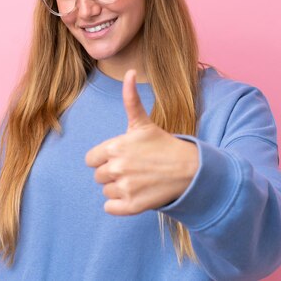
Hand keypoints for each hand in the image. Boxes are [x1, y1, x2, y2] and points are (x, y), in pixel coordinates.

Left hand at [85, 69, 199, 215]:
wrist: (189, 169)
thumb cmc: (163, 144)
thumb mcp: (143, 123)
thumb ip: (130, 99)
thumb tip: (129, 71)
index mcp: (114, 147)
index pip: (91, 160)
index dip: (104, 158)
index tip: (121, 156)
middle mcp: (117, 167)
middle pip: (98, 176)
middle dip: (113, 173)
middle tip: (134, 168)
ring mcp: (125, 187)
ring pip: (106, 192)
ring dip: (118, 189)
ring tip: (138, 180)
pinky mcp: (132, 206)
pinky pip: (110, 208)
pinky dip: (119, 205)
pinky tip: (135, 194)